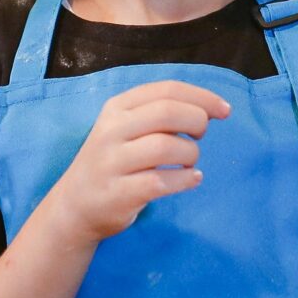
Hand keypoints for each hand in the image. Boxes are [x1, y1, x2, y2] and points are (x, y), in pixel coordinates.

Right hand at [48, 82, 230, 244]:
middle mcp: (111, 130)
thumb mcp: (125, 128)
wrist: (73, 207)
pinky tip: (190, 179)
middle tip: (200, 137)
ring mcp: (112, 162)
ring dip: (190, 155)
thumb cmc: (112, 162)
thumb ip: (159, 114)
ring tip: (189, 163)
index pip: (166, 90)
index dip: (202, 97)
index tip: (224, 110)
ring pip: (166, 147)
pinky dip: (185, 180)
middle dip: (197, 121)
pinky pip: (161, 181)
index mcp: (117, 108)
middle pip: (167, 112)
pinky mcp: (118, 193)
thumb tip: (209, 109)